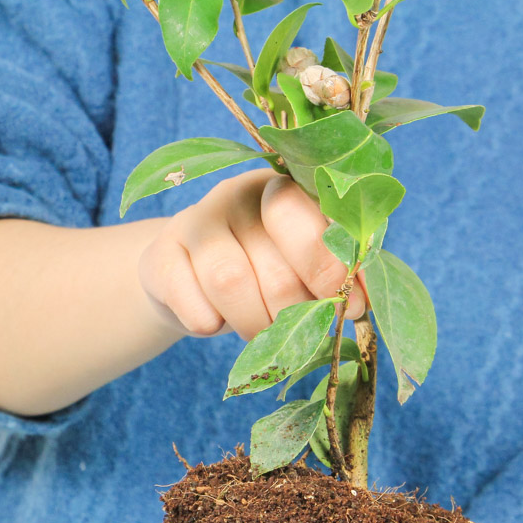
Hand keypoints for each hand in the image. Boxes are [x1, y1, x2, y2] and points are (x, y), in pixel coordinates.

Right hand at [137, 167, 370, 341]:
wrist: (192, 282)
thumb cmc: (264, 272)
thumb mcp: (305, 268)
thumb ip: (338, 275)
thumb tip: (361, 301)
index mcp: (284, 189)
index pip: (304, 216)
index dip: (328, 267)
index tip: (346, 305)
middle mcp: (237, 194)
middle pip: (275, 267)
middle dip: (295, 313)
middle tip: (298, 330)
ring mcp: (194, 220)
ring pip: (230, 283)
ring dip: (254, 325)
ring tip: (261, 332)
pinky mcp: (160, 255)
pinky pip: (193, 305)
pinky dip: (211, 325)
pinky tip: (216, 319)